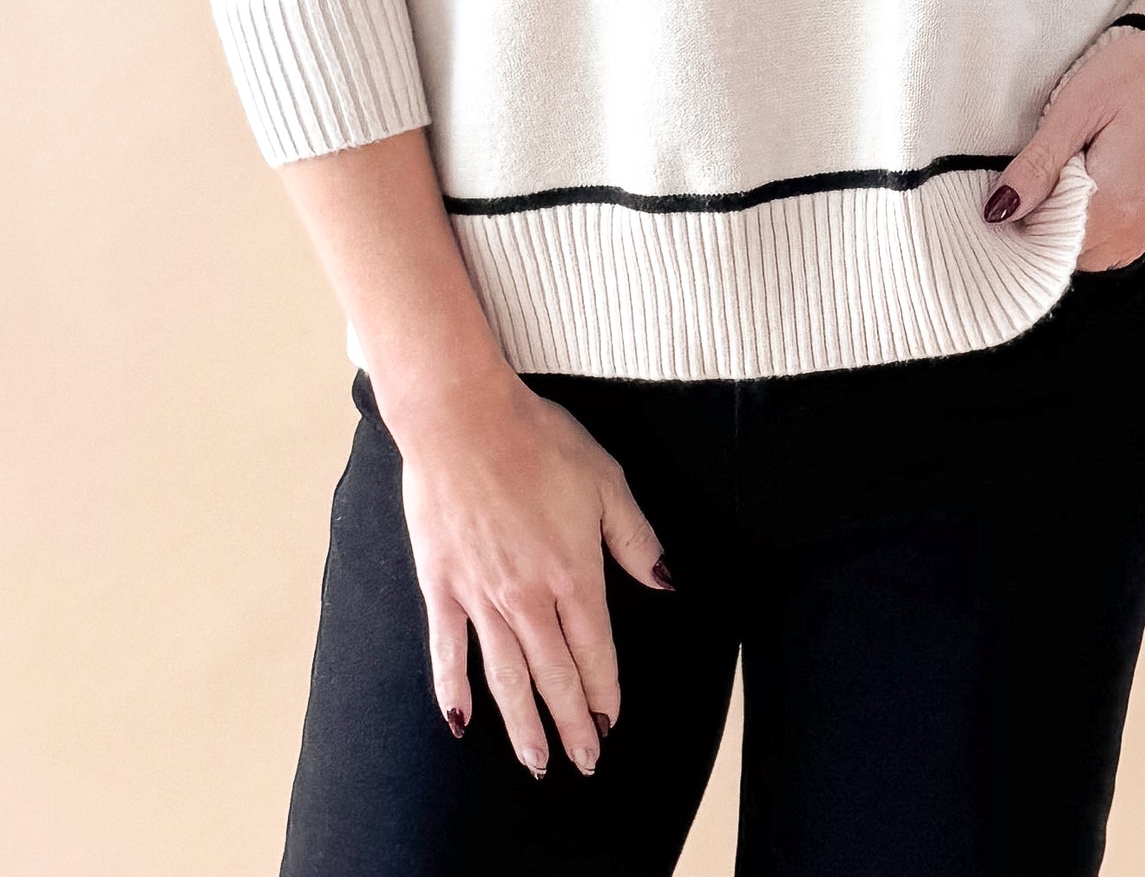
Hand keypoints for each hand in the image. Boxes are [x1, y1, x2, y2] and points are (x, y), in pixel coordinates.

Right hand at [378, 362, 671, 777]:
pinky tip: (460, 721)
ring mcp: (480, 595)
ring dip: (522, 724)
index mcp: (573, 573)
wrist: (463, 418)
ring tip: (536, 763)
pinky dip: (453, 688)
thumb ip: (635, 539)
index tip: (612, 724)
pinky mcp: (440, 584)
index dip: (605, 692)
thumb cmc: (537, 440)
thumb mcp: (605, 480)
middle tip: (584, 762)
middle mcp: (528, 597)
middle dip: (571, 724)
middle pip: (553, 675)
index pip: (595, 650)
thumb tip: (666, 583)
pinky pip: (448, 649)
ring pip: (505, 676)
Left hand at [983, 0, 1144, 268]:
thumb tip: (997, 211)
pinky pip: (1110, 237)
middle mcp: (1133, 231)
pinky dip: (1089, 217)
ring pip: (1085, 248)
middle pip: (1060, 253)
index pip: (1038, 247)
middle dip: (1037, 221)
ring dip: (1064, 220)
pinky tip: (1085, 172)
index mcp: (1110, 209)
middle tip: (1031, 167)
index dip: (1013, 218)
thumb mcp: (1078, 109)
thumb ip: (1038, 166)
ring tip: (1061, 165)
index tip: (1005, 183)